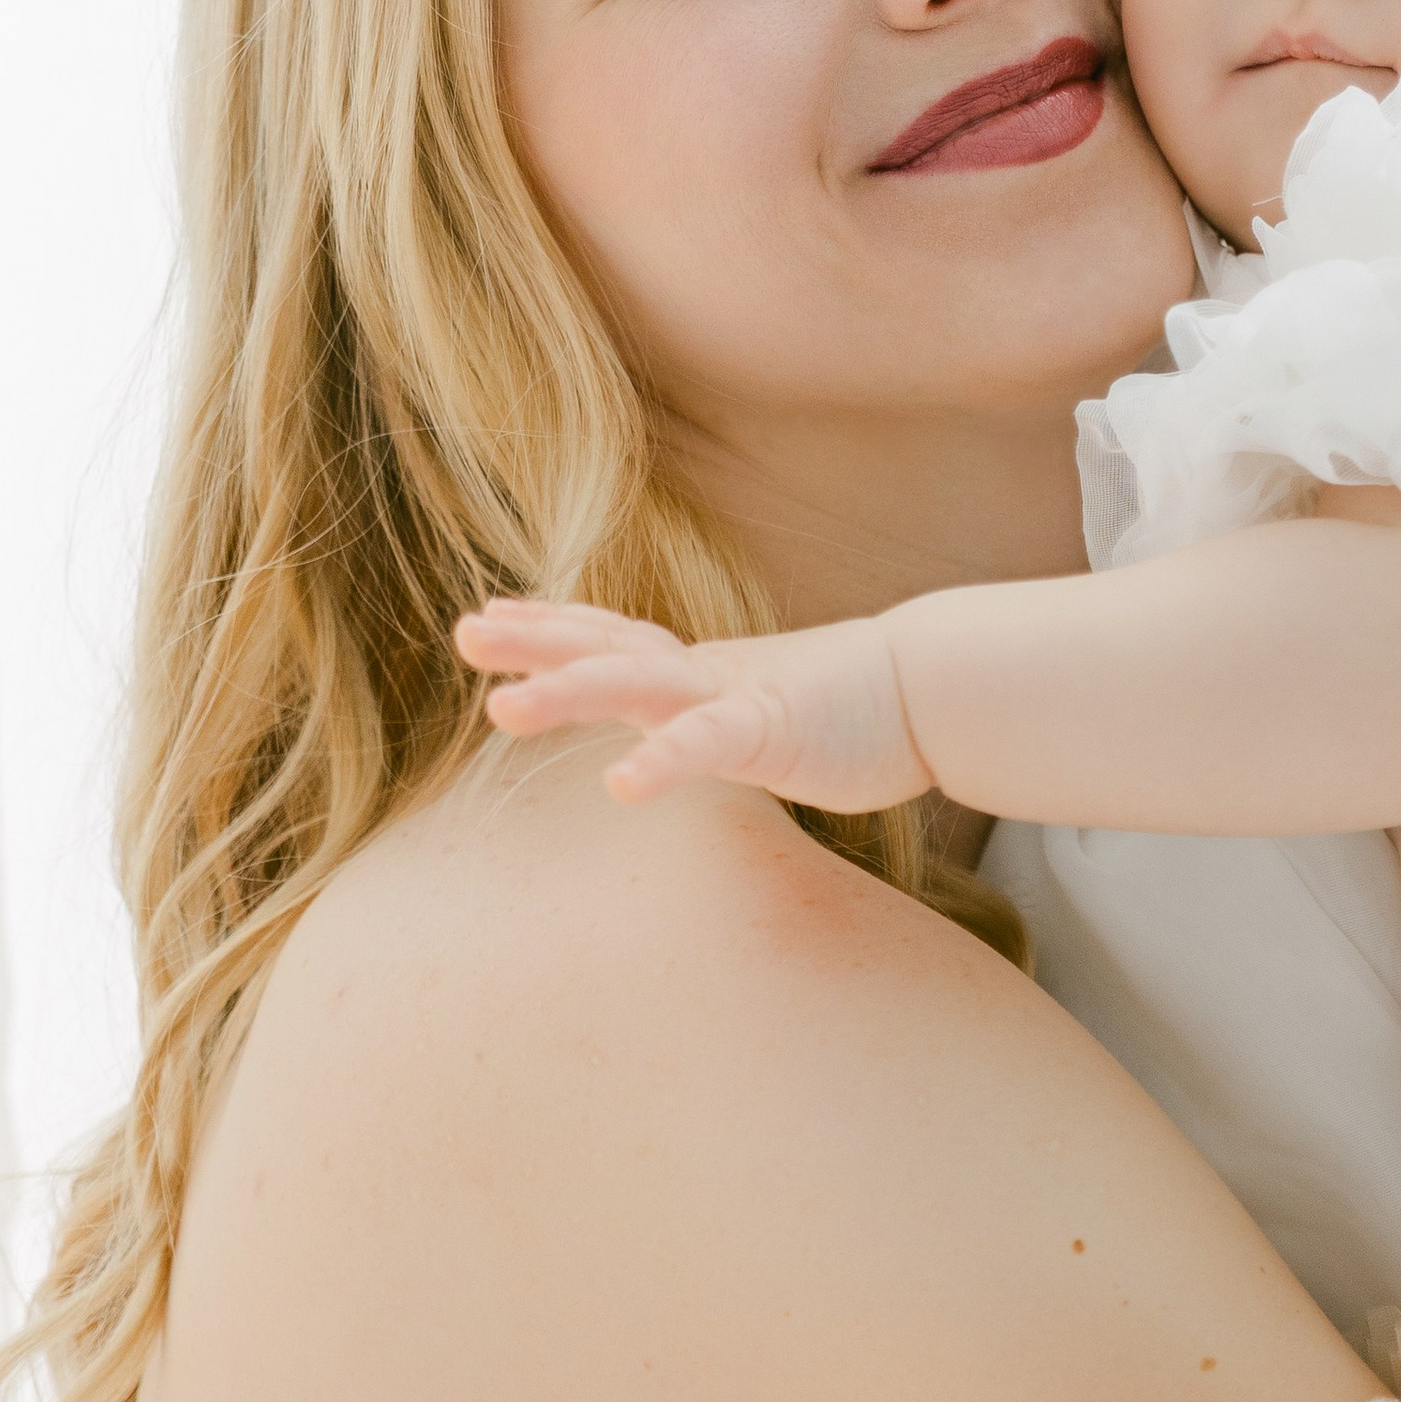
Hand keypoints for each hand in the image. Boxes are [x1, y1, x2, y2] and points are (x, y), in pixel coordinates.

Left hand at [455, 598, 932, 814]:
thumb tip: (678, 736)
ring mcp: (734, 696)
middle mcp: (704, 673)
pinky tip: (622, 783)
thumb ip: (708, 719)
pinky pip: (708, 746)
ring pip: (638, 684)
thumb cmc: (849, 709)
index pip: (611, 638)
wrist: (933, 693)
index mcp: (699, 671)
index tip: (486, 618)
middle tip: (467, 632)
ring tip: (503, 707)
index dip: (549, 627)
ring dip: (569, 690)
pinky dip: (663, 759)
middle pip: (605, 646)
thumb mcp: (758, 713)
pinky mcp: (773, 730)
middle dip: (535, 641)